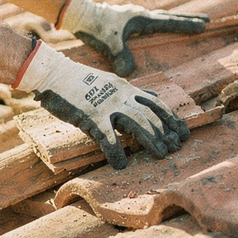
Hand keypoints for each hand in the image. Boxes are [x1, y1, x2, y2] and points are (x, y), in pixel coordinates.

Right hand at [15, 42, 188, 168]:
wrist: (54, 73)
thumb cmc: (80, 81)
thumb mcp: (110, 81)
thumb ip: (129, 91)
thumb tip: (149, 97)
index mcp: (126, 88)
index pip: (156, 103)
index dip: (172, 119)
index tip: (183, 133)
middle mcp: (121, 95)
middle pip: (151, 114)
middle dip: (166, 132)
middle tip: (176, 147)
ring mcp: (106, 105)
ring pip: (136, 123)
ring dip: (151, 140)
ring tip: (161, 155)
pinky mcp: (90, 115)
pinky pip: (106, 136)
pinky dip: (115, 151)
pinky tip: (120, 164)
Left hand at [58, 0, 209, 76]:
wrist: (81, 15)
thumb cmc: (95, 27)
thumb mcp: (109, 43)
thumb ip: (120, 56)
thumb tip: (129, 73)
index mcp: (142, 19)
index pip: (169, 22)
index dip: (186, 25)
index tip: (204, 25)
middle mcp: (141, 15)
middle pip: (170, 16)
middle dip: (188, 19)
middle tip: (206, 20)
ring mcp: (134, 15)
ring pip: (161, 17)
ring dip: (175, 20)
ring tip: (187, 22)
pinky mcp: (127, 19)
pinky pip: (150, 20)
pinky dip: (161, 22)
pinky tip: (157, 27)